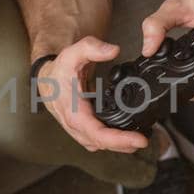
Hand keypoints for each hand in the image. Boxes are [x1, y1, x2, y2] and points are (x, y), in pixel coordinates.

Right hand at [34, 35, 150, 153]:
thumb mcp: (72, 53)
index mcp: (73, 111)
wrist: (48, 80)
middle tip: (146, 140)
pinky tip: (127, 136)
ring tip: (141, 139)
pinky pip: (100, 142)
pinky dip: (114, 142)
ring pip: (101, 145)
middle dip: (125, 145)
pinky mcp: (84, 131)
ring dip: (121, 146)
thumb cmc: (59, 70)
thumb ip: (92, 48)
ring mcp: (80, 130)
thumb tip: (113, 51)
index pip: (97, 133)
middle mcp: (76, 125)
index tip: (139, 140)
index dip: (118, 140)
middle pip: (102, 144)